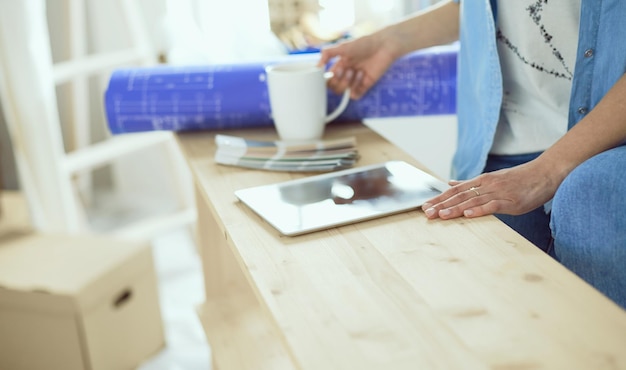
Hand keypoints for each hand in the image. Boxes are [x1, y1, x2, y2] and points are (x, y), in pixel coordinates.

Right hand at [317, 33, 397, 99]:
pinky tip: (362, 77)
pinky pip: (356, 95)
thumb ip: (328, 54)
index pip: (328, 79)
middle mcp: (346, 74)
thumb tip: (317, 66)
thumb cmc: (365, 43)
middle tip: (348, 70)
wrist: (384, 46)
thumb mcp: (343, 46)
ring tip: (358, 71)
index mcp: (339, 65)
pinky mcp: (366, 84)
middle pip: (335, 88)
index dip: (328, 79)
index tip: (332, 72)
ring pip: (344, 92)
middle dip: (339, 81)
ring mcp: (356, 80)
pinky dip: (357, 89)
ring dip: (349, 83)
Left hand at [421, 161, 558, 219]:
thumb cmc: (519, 178)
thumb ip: (470, 183)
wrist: (544, 173)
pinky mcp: (511, 201)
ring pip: (472, 201)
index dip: (439, 198)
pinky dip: (479, 210)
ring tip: (441, 215)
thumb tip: (450, 183)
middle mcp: (486, 185)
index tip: (425, 206)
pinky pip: (492, 206)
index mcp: (481, 181)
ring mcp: (498, 193)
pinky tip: (468, 214)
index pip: (455, 190)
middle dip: (441, 205)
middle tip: (426, 213)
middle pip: (459, 196)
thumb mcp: (492, 179)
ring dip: (455, 209)